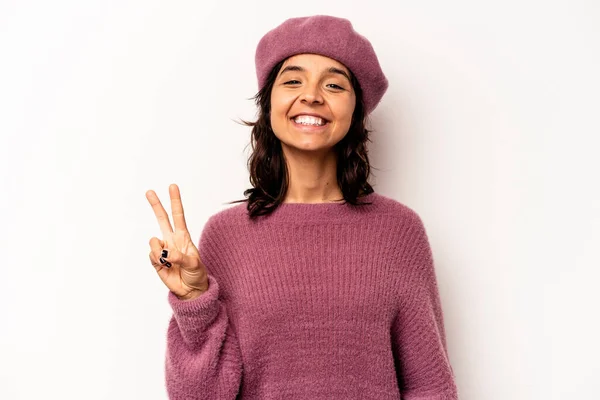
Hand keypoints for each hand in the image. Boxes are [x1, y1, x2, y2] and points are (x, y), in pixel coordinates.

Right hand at [146, 184, 208, 299]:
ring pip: (153, 241)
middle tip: (149, 191)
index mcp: (183, 237)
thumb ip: (180, 257)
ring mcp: (162, 250)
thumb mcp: (194, 265)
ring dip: (160, 251)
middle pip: (162, 219)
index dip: (175, 201)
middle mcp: (172, 240)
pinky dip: (158, 261)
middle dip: (156, 205)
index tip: (172, 186)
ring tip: (169, 262)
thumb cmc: (196, 274)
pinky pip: (152, 256)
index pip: (178, 215)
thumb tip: (166, 252)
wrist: (190, 290)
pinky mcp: (155, 261)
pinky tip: (165, 266)